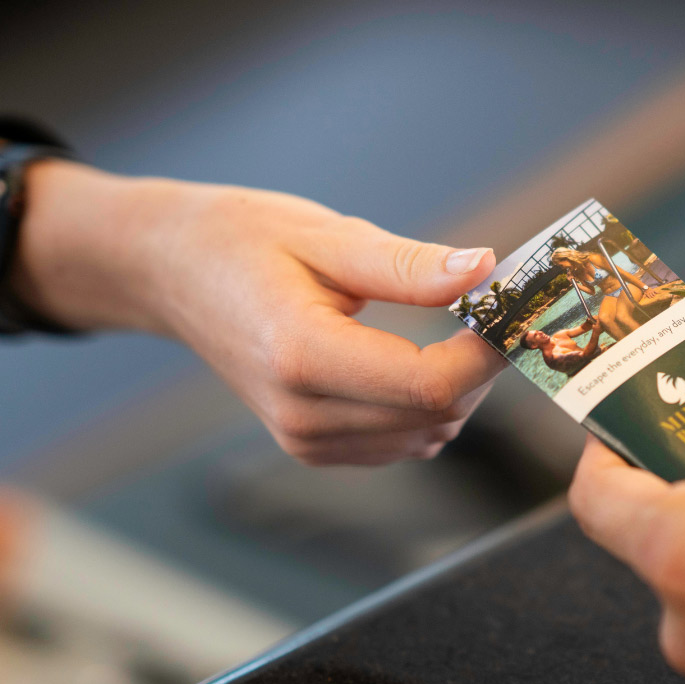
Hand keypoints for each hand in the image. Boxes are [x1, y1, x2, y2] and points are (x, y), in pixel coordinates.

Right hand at [10, 160, 504, 464]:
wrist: (174, 272)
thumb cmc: (243, 241)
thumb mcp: (329, 236)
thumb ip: (410, 266)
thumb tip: (486, 271)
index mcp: (302, 356)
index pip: (429, 386)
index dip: (486, 354)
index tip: (510, 309)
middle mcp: (301, 414)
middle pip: (436, 417)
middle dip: (478, 367)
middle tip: (489, 310)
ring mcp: (303, 439)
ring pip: (425, 436)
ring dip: (456, 390)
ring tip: (451, 329)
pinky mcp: (310, 447)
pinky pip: (400, 444)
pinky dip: (426, 407)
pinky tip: (416, 359)